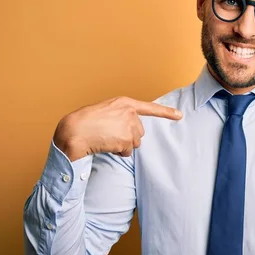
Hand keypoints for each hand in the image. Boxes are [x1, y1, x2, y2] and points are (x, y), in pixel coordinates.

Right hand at [54, 96, 182, 160]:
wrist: (74, 130)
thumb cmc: (85, 122)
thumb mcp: (105, 111)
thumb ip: (120, 116)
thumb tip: (130, 132)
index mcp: (124, 103)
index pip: (150, 108)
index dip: (166, 113)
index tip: (180, 115)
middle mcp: (130, 113)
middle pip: (139, 132)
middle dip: (127, 137)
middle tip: (109, 135)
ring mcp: (129, 126)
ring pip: (134, 143)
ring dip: (123, 145)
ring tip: (106, 139)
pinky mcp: (127, 139)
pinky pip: (127, 151)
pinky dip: (118, 151)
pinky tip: (106, 144)